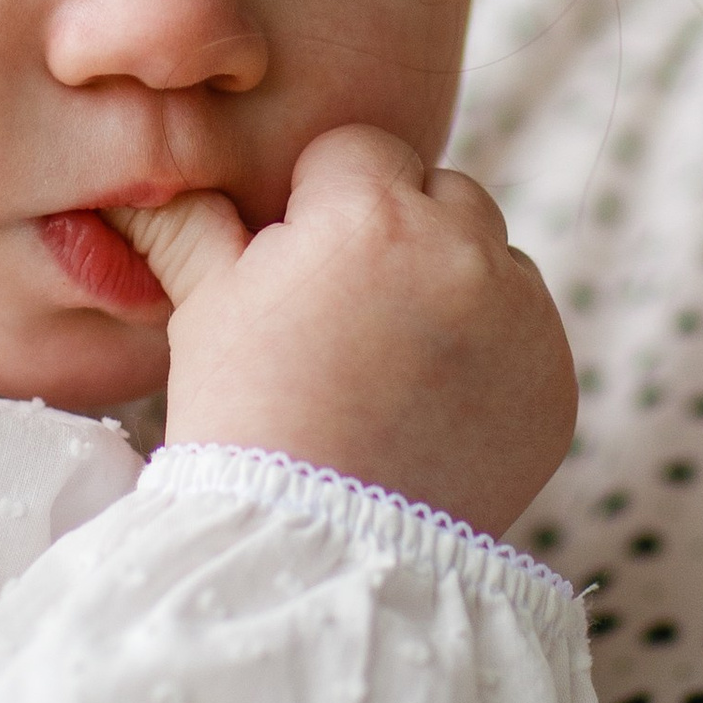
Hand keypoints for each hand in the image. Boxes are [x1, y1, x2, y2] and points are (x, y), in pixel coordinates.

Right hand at [110, 128, 575, 539]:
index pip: (360, 150)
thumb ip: (191, 226)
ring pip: (492, 256)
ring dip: (454, 284)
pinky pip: (528, 331)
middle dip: (400, 228)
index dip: (321, 200)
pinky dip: (492, 353)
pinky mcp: (556, 380)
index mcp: (371, 212)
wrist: (321, 551)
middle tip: (347, 311)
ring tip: (390, 364)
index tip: (300, 262)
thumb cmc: (248, 419)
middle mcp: (463, 247)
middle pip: (441, 191)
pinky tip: (432, 404)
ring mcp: (522, 316)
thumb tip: (146, 181)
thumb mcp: (207, 310)